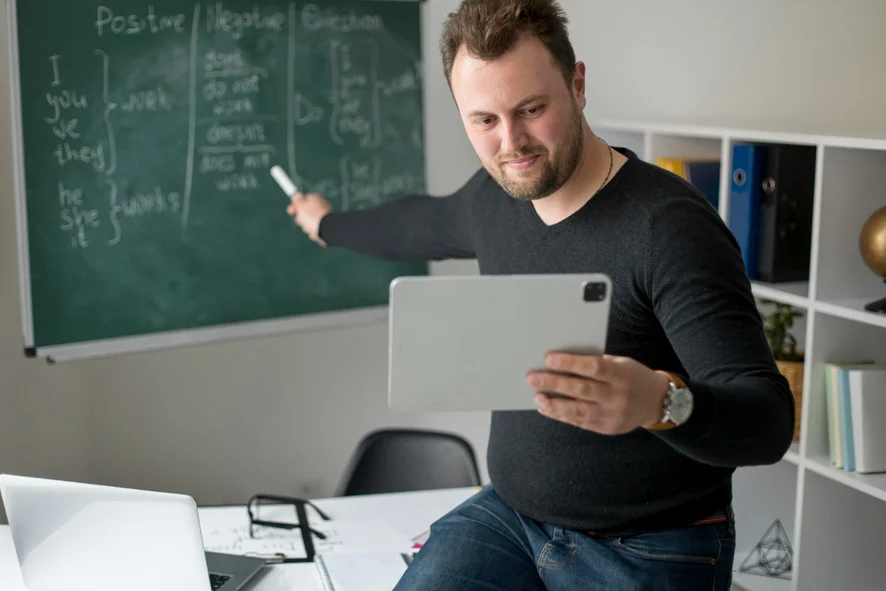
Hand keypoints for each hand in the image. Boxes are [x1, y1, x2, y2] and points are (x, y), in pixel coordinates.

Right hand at [287, 192, 331, 245]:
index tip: (290, 211)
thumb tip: (296, 195)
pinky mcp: (325, 227)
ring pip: (308, 223)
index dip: (295, 206)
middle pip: (305, 213)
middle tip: (301, 220)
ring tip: (310, 227)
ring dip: (306, 227)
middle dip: (300, 219)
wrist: (328, 229)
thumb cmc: (313, 216)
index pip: (302, 200)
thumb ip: (297, 199)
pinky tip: (315, 232)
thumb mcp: (301, 205)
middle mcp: (320, 207)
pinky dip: (313, 232)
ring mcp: (323, 218)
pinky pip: (315, 230)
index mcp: (315, 198)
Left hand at [525, 352, 670, 434]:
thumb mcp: (621, 363)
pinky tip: (548, 408)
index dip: (570, 363)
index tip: (549, 359)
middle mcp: (618, 396)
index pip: (593, 368)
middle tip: (532, 378)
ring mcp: (612, 414)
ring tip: (537, 397)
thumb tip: (562, 361)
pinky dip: (562, 416)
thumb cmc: (633, 376)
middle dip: (553, 383)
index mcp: (622, 374)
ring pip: (578, 410)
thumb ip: (597, 363)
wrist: (657, 401)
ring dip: (553, 404)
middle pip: (581, 389)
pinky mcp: (608, 428)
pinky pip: (580, 422)